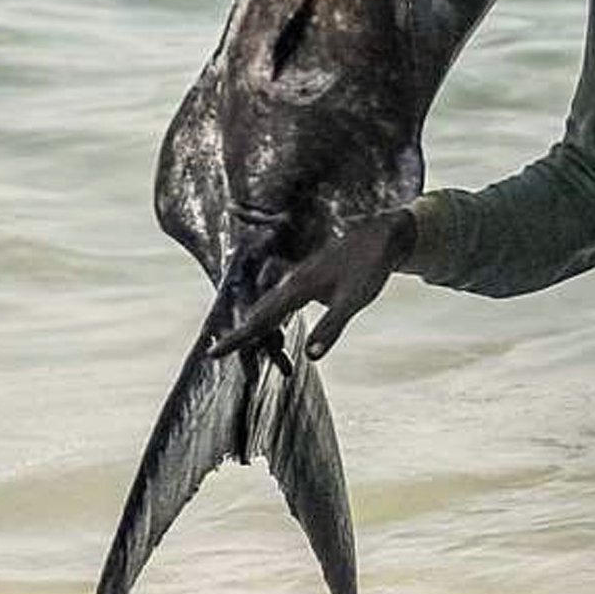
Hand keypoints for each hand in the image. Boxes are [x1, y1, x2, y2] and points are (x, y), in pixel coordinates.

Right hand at [207, 206, 416, 362]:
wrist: (382, 237)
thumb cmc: (369, 267)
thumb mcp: (353, 301)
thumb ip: (331, 327)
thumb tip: (311, 357)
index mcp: (297, 288)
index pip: (261, 320)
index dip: (237, 339)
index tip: (212, 354)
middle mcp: (292, 282)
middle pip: (259, 313)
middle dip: (241, 335)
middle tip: (218, 354)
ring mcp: (299, 278)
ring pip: (269, 305)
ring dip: (255, 325)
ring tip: (239, 344)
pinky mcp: (308, 278)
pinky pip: (281, 300)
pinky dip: (271, 315)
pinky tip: (271, 322)